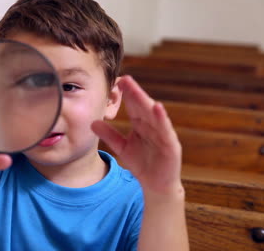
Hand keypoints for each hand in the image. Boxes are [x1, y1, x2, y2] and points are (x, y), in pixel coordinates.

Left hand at [92, 75, 182, 195]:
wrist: (156, 185)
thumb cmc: (142, 164)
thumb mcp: (122, 147)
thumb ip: (109, 135)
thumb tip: (93, 122)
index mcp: (142, 124)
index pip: (133, 106)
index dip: (126, 94)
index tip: (116, 81)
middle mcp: (153, 126)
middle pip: (142, 106)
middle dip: (134, 93)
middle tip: (125, 79)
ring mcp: (163, 134)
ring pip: (153, 115)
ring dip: (146, 101)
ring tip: (137, 89)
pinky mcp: (171, 145)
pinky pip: (166, 130)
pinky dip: (162, 119)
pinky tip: (157, 107)